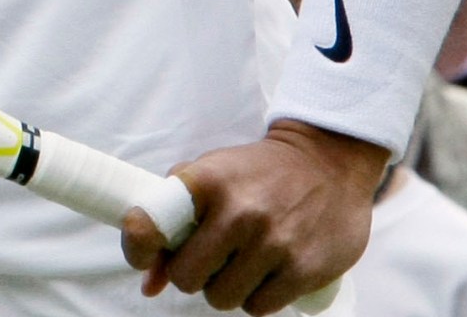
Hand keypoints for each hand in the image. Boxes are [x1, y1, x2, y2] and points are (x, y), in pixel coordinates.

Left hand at [121, 121, 382, 314]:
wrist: (328, 163)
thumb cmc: (255, 174)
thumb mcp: (209, 177)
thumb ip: (172, 222)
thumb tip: (149, 284)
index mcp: (206, 181)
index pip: (149, 224)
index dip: (138, 248)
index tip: (145, 255)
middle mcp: (238, 211)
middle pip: (185, 277)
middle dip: (191, 274)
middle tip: (208, 260)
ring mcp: (273, 242)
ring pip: (221, 298)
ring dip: (225, 289)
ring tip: (240, 265)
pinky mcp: (304, 268)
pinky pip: (258, 307)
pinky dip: (257, 298)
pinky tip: (266, 274)